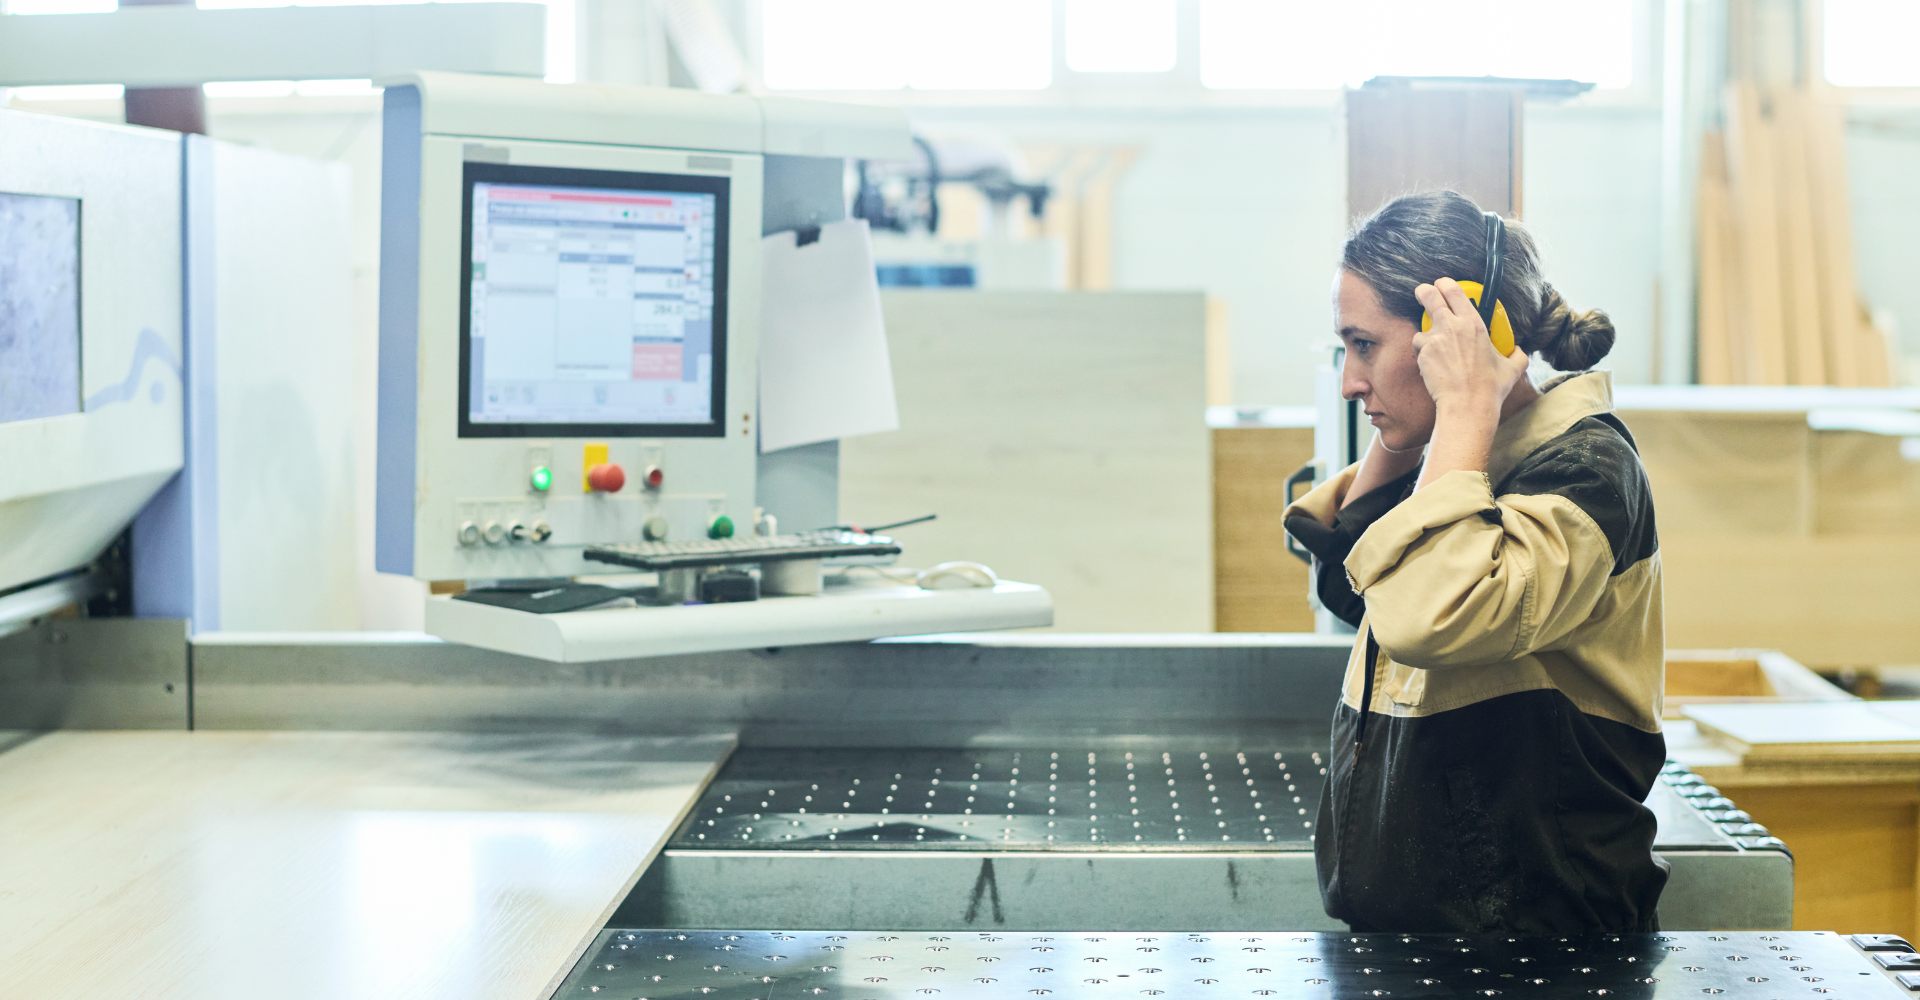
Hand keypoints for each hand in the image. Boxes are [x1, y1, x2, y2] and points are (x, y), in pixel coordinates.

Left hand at [1412, 277, 1530, 413]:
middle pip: (1429, 295)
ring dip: (1425, 336)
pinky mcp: (1423, 354)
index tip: (1442, 284)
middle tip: (1422, 291)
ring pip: (1421, 329)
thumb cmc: (1490, 388)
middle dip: (1424, 291)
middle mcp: (1452, 326)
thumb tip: (1520, 351)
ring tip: (1436, 352)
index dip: (1445, 284)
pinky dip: (1423, 355)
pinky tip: (1434, 367)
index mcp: (1473, 323)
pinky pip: (1419, 349)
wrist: (1467, 405)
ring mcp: (1435, 339)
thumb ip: (1517, 355)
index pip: (1454, 290)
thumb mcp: (1512, 368)